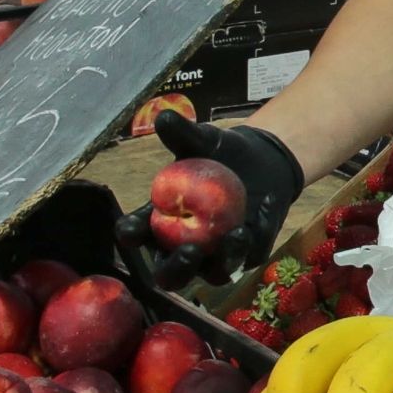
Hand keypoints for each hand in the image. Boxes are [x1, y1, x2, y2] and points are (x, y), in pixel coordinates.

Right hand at [137, 109, 304, 287]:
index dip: (130, 234)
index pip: (136, 233)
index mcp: (158, 222)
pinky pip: (250, 254)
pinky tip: (262, 207)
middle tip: (188, 250)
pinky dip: (257, 233)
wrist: (261, 162)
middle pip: (169, 275)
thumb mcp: (202, 141)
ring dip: (224, 258)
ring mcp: (215, 257)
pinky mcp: (247, 255)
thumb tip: (163, 117)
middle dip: (177, 269)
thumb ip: (182, 135)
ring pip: (212, 274)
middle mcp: (181, 247)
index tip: (129, 230)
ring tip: (237, 233)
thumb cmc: (218, 154)